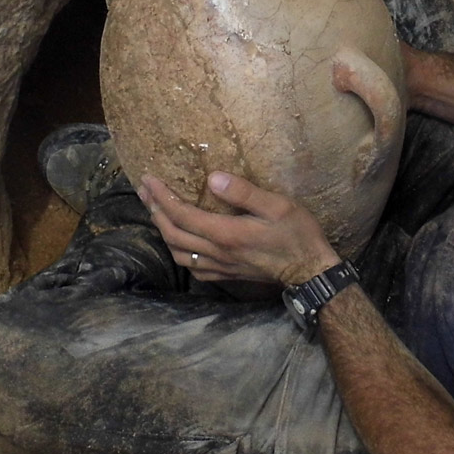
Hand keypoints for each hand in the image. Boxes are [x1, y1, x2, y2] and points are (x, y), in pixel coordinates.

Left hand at [138, 172, 341, 286]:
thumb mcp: (277, 206)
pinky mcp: (226, 275)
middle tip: (144, 190)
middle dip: (154, 210)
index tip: (149, 178)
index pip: (182, 214)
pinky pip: (192, 267)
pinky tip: (178, 242)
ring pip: (177, 252)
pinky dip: (178, 252)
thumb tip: (213, 179)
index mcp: (226, 233)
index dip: (162, 196)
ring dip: (162, 231)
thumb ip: (244, 192)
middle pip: (172, 233)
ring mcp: (219, 266)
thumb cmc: (297, 234)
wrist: (310, 271)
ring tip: (155, 211)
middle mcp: (216, 252)